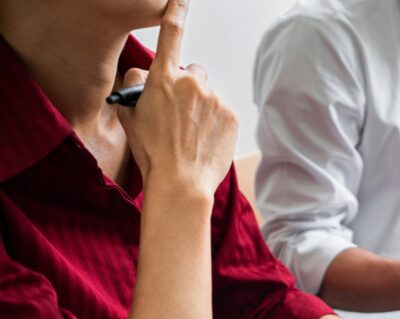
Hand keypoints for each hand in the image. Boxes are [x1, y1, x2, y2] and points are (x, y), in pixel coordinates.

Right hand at [116, 0, 237, 195]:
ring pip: (208, 95)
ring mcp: (214, 98)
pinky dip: (215, 122)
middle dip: (188, 87)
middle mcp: (191, 82)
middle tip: (179, 114)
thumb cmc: (152, 151)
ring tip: (191, 134)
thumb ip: (135, 86)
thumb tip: (145, 75)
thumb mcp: (129, 115)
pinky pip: (222, 111)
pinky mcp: (231, 114)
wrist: (181, 182)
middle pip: (193, 72)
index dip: (176, 12)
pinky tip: (205, 140)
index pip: (171, 35)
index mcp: (163, 78)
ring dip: (201, 107)